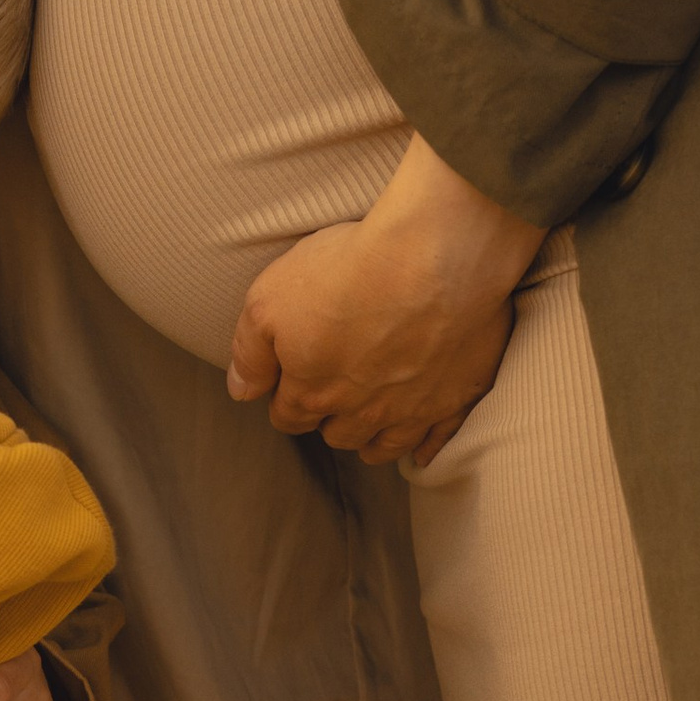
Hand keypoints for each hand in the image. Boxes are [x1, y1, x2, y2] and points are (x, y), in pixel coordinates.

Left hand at [225, 135, 544, 465]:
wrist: (437, 252)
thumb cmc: (349, 268)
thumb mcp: (269, 299)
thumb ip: (248, 352)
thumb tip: (241, 391)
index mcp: (312, 393)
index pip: (289, 417)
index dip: (286, 401)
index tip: (292, 385)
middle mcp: (360, 412)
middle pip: (336, 434)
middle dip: (329, 417)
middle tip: (334, 391)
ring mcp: (412, 410)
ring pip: (382, 445)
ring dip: (370, 436)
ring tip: (369, 417)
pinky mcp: (457, 398)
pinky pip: (437, 441)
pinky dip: (425, 447)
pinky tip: (420, 448)